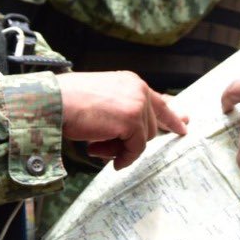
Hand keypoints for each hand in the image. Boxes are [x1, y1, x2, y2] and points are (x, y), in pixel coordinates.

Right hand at [56, 71, 188, 169]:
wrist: (54, 102)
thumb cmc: (70, 102)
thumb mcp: (103, 101)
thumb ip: (122, 112)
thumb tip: (136, 138)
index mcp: (131, 82)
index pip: (158, 100)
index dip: (172, 115)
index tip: (184, 124)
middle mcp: (138, 89)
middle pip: (149, 126)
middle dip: (129, 141)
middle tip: (103, 147)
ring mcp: (137, 104)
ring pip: (143, 139)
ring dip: (121, 148)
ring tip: (96, 146)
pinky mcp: (132, 121)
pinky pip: (136, 149)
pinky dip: (123, 157)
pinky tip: (107, 158)